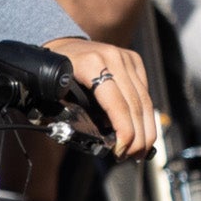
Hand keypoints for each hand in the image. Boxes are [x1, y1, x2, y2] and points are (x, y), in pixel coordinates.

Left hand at [46, 35, 161, 156]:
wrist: (62, 44)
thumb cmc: (54, 72)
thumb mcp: (55, 91)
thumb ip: (70, 111)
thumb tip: (93, 138)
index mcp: (92, 64)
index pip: (117, 104)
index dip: (123, 130)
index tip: (121, 150)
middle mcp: (113, 58)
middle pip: (135, 104)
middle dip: (137, 136)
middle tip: (133, 156)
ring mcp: (126, 57)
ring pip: (145, 100)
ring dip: (145, 129)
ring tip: (140, 150)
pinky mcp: (133, 59)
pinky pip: (144, 91)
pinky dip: (144, 113)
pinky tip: (142, 131)